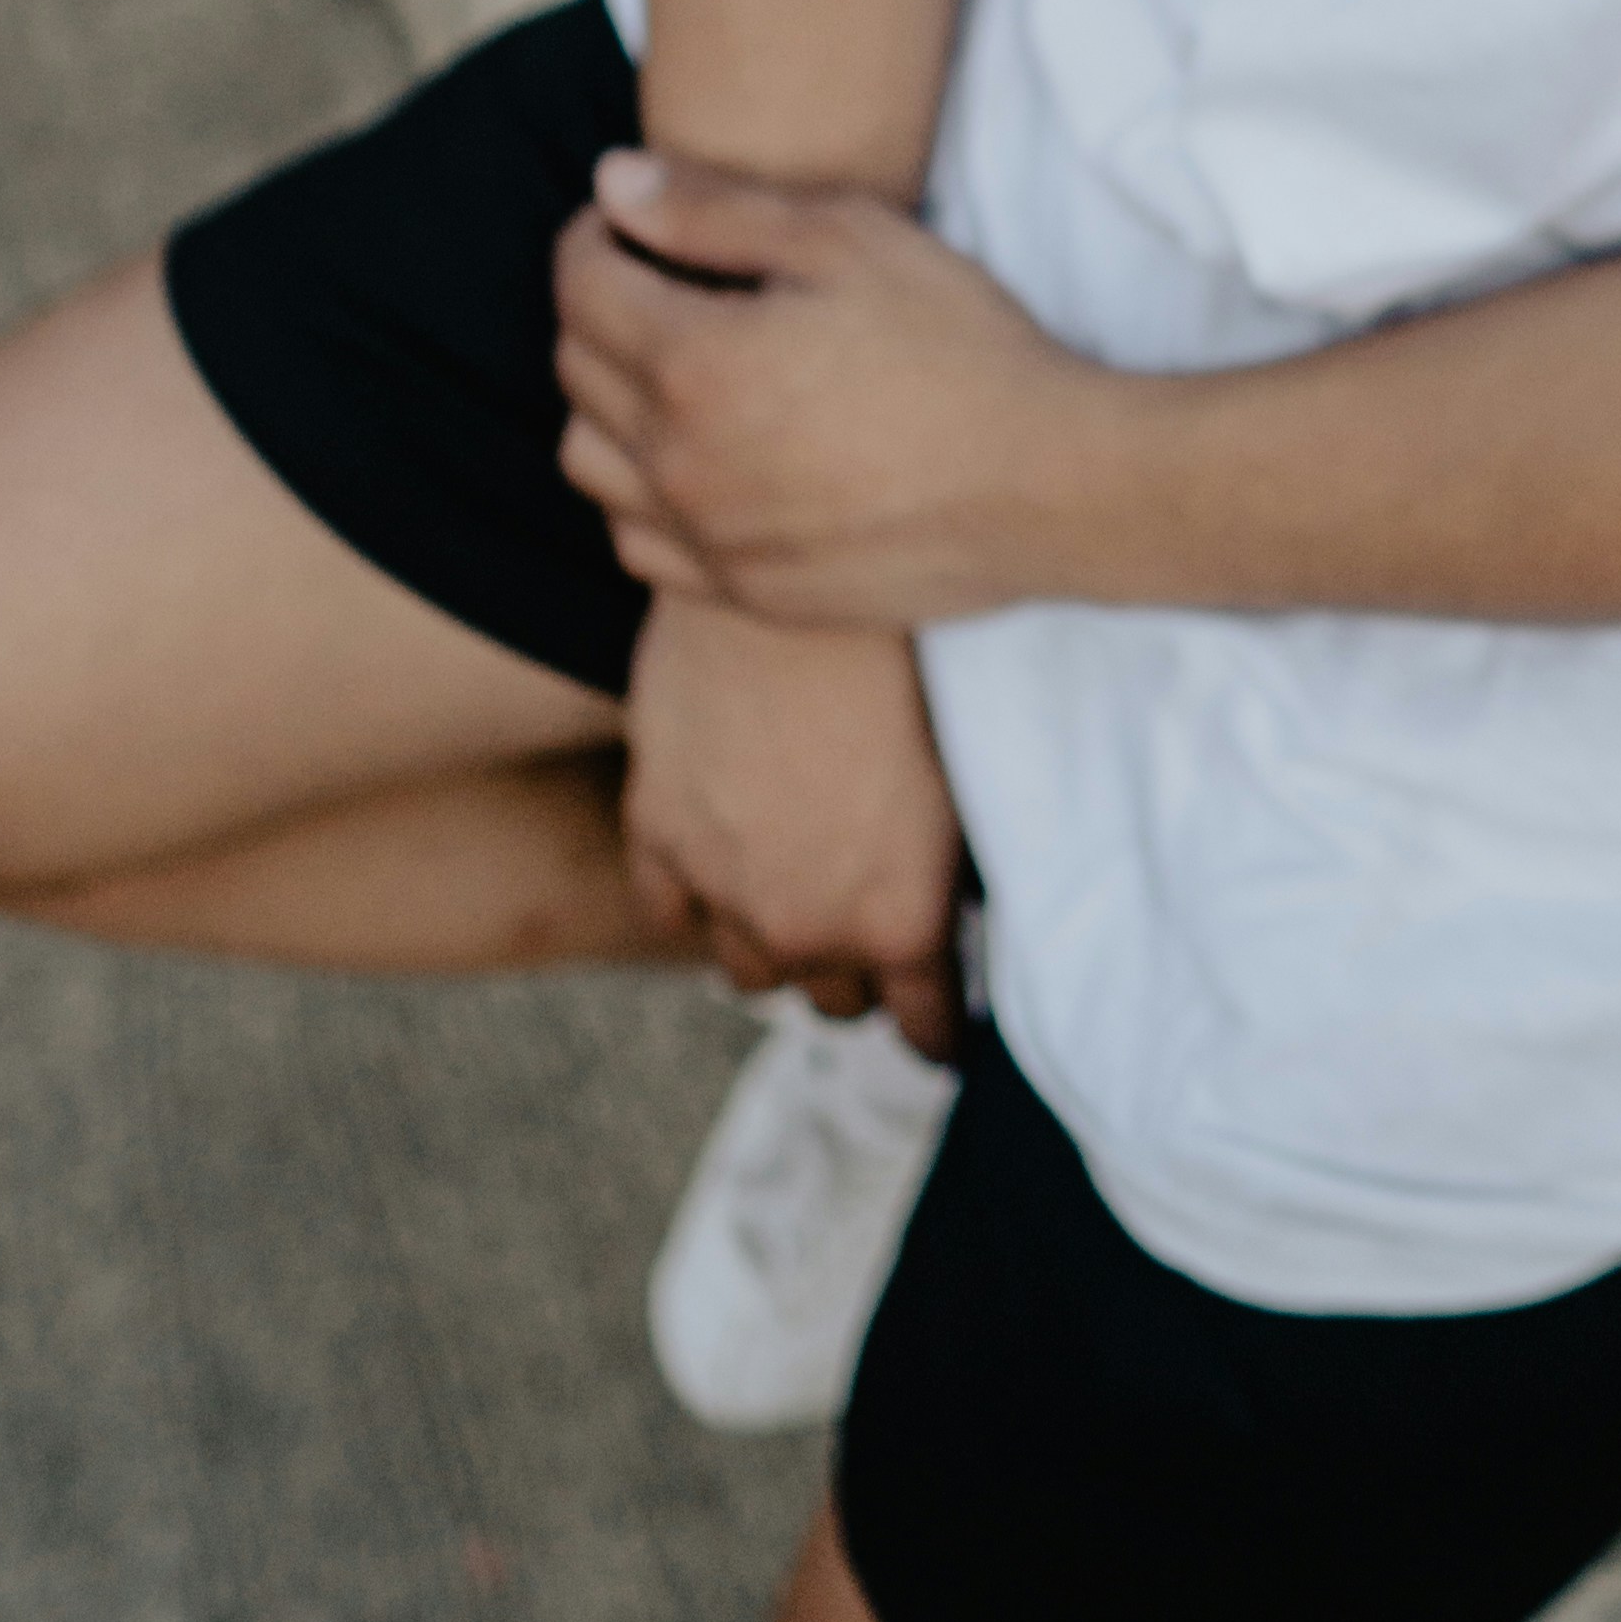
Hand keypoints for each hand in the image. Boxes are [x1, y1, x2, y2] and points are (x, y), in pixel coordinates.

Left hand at [554, 155, 1117, 628]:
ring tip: (672, 368)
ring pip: (590, 465)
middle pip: (575, 369)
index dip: (594, 233)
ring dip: (606, 403)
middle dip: (600, 304)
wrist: (1046, 484)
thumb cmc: (958, 345)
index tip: (631, 217)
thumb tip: (611, 182)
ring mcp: (708, 538)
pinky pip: (639, 543)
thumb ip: (712, 209)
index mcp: (693, 364)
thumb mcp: (846, 238)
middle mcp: (679, 462)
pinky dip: (640, 494)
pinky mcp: (746, 591)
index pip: (581, 285)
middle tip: (659, 275)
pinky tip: (697, 460)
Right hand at [620, 591, 965, 1048]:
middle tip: (872, 934)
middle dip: (858, 975)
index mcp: (898, 922)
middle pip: (834, 1000)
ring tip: (800, 899)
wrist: (801, 584)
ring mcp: (723, 887)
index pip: (925, 1028)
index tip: (943, 1037)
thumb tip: (955, 913)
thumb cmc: (908, 661)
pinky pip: (672, 915)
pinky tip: (725, 871)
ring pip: (751, 970)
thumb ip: (948, 874)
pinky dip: (699, 903)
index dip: (939, 1035)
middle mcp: (808, 926)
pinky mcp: (656, 831)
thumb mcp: (963, 781)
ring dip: (778, 945)